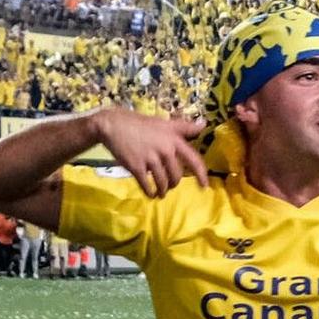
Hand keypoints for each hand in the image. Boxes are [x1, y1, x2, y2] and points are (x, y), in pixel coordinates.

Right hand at [93, 108, 207, 197]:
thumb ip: (185, 127)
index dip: (201, 174)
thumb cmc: (141, 124)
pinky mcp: (136, 167)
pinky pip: (147, 185)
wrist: (114, 125)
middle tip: (170, 186)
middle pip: (176, 176)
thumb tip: (204, 124)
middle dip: (174, 184)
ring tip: (160, 193)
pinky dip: (150, 192)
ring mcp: (150, 159)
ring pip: (162, 183)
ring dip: (162, 191)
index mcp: (174, 140)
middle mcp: (165, 150)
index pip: (193, 160)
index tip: (204, 186)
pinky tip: (150, 194)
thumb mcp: (165, 123)